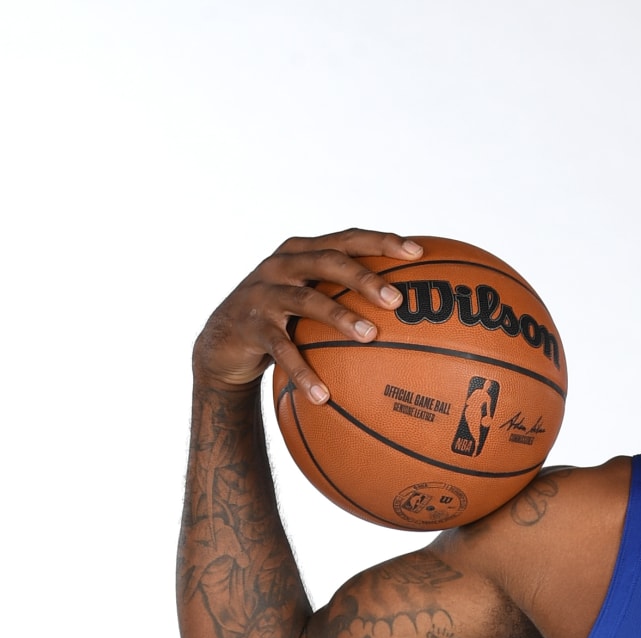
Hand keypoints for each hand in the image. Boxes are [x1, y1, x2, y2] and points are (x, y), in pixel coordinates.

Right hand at [193, 230, 423, 400]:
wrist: (223, 343)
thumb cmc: (280, 321)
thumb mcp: (309, 300)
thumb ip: (343, 295)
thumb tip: (404, 312)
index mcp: (302, 251)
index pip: (347, 239)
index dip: (381, 242)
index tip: (417, 253)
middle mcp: (282, 264)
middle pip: (329, 261)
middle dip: (365, 278)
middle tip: (397, 300)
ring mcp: (264, 293)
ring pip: (308, 301)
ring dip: (341, 318)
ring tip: (371, 338)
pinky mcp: (251, 326)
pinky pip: (282, 350)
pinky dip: (303, 372)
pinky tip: (323, 396)